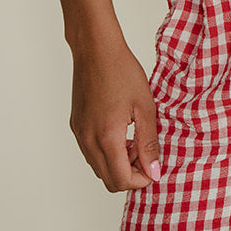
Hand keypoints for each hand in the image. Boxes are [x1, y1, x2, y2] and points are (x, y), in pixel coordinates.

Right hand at [69, 36, 160, 192]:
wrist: (96, 49)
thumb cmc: (122, 71)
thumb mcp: (145, 107)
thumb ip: (149, 143)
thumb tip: (153, 171)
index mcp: (106, 137)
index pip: (122, 181)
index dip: (142, 179)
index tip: (154, 165)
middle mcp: (88, 141)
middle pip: (108, 180)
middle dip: (130, 174)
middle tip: (145, 153)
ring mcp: (79, 134)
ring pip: (98, 168)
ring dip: (118, 164)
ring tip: (134, 140)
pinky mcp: (76, 126)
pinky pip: (91, 153)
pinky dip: (107, 153)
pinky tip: (121, 132)